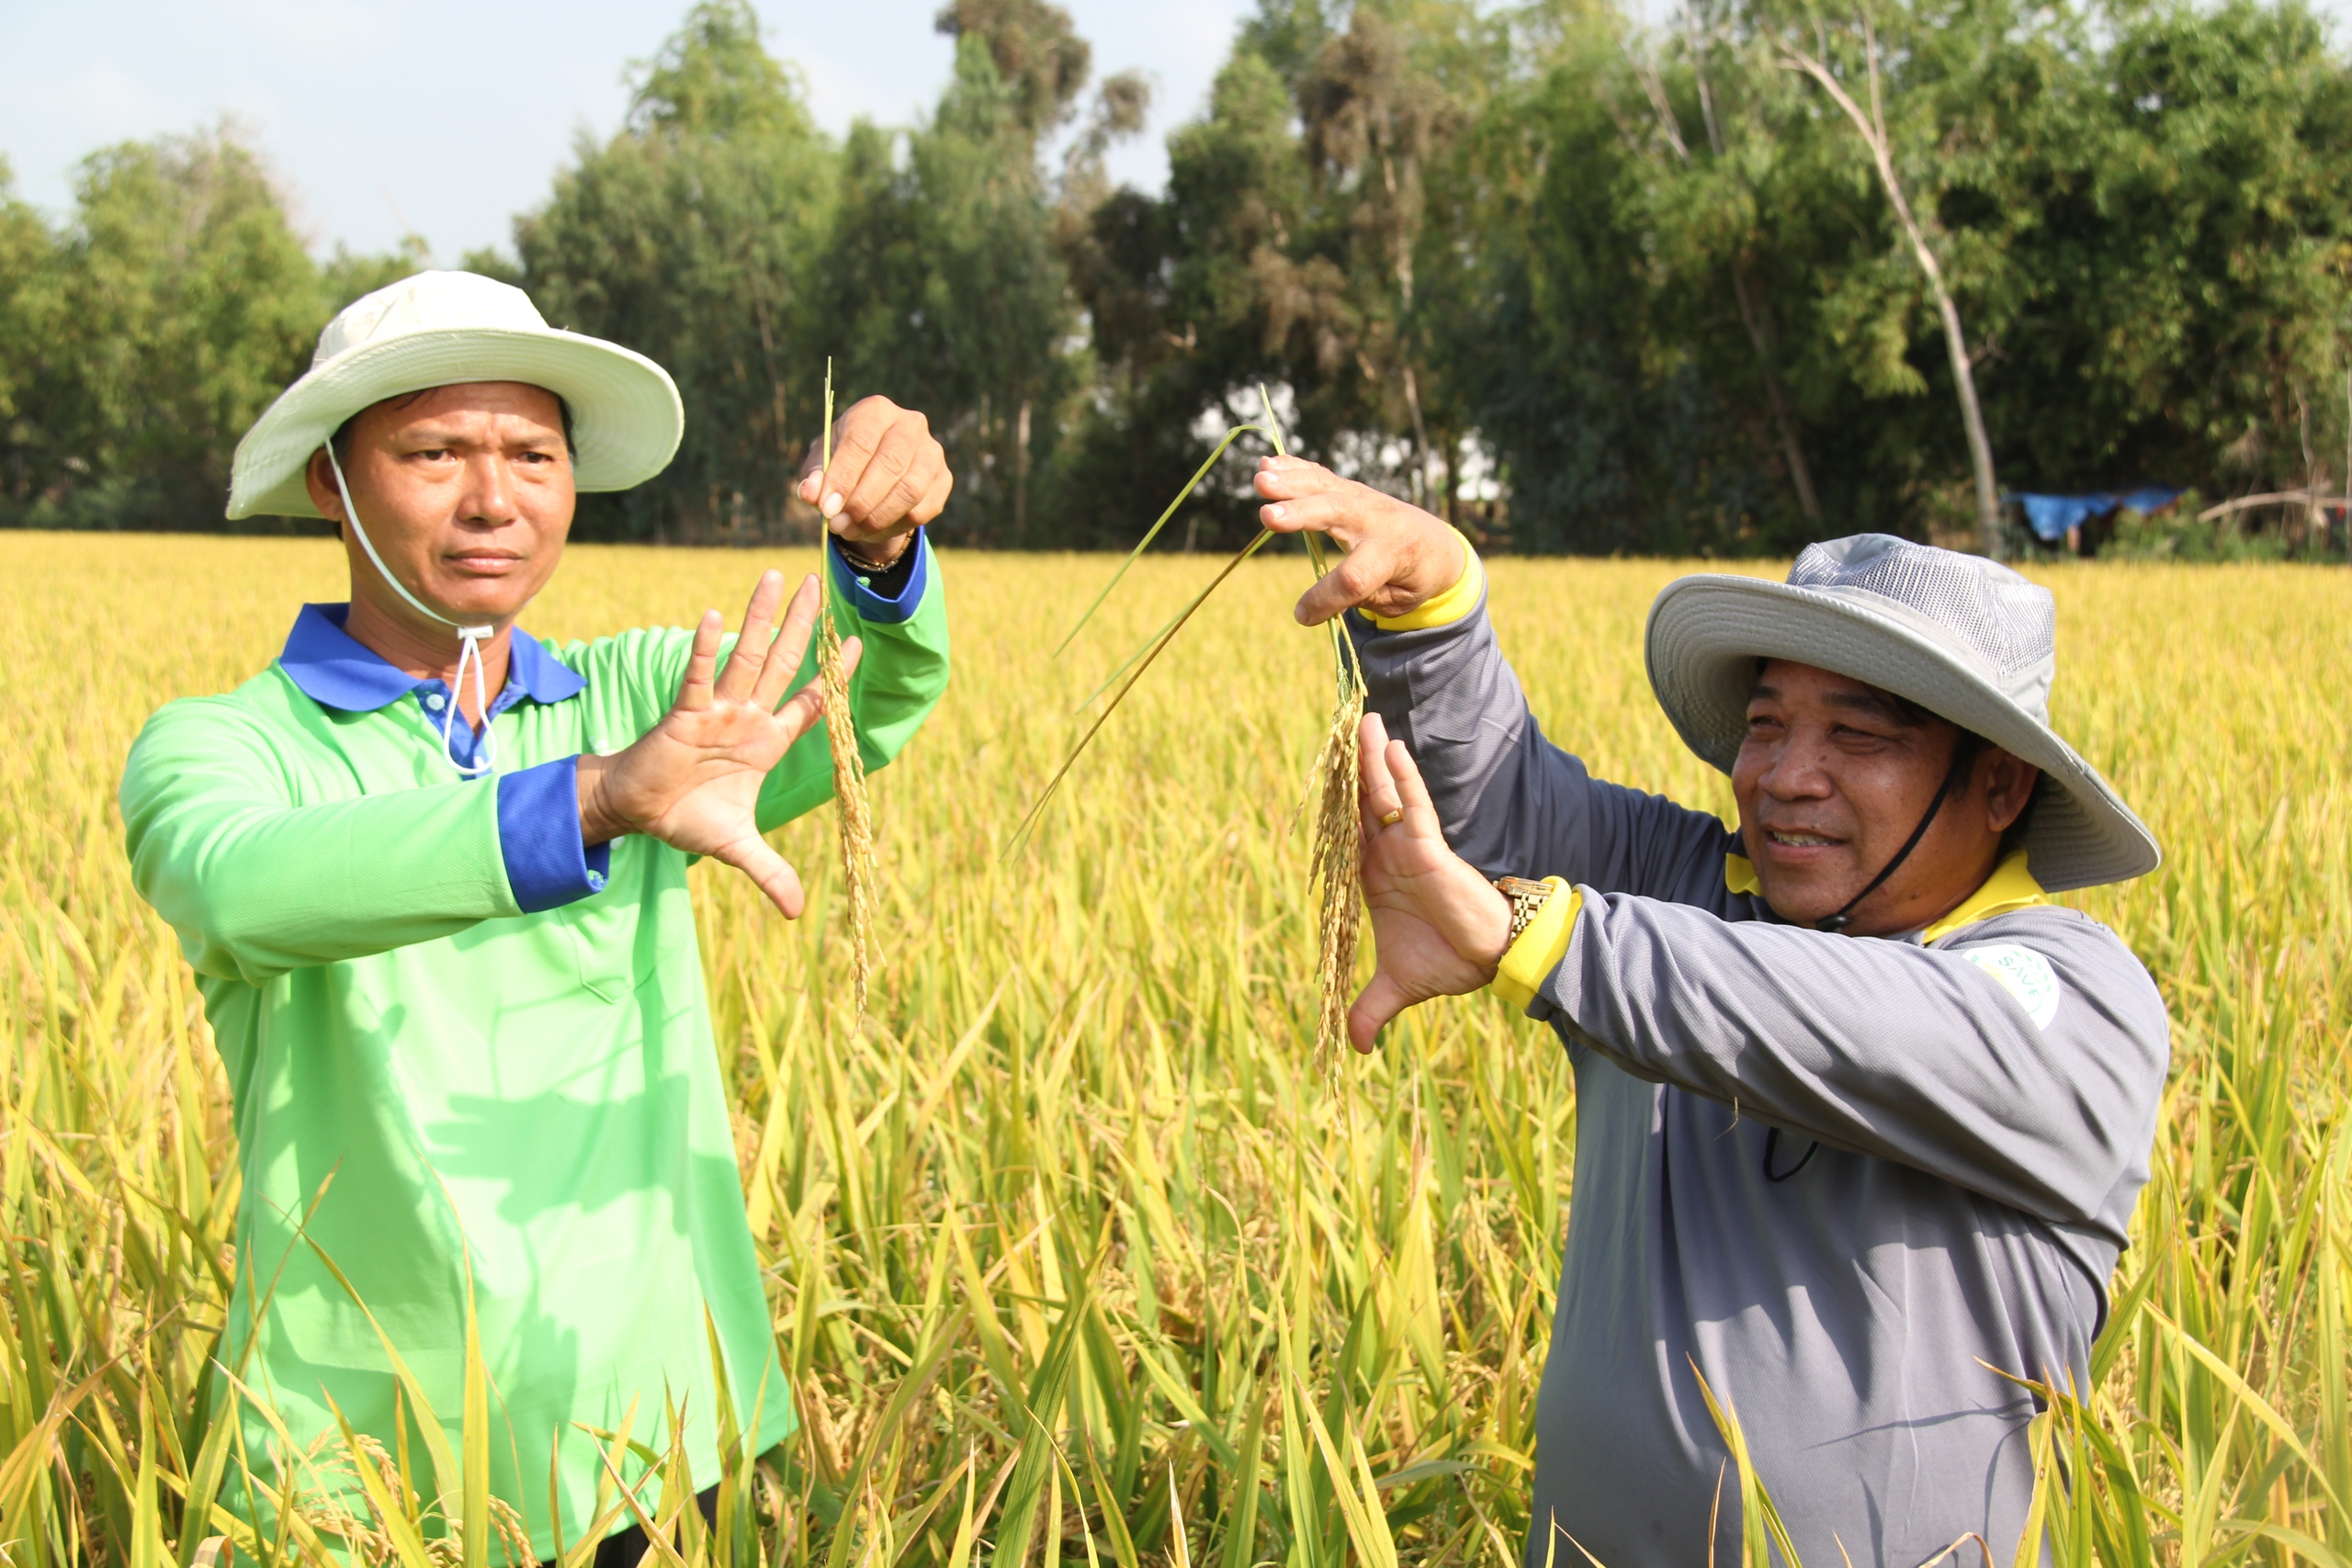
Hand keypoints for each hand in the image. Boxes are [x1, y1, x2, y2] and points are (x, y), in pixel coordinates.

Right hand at [575, 571, 858, 917]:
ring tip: (777, 578)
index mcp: (766, 742)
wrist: (638, 814)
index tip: (856, 643)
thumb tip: (797, 914)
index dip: (832, 676)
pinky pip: (699, 677)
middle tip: (822, 584)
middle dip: (804, 627)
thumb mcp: (737, 848)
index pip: (809, 702)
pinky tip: (715, 615)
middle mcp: (747, 718)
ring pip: (746, 658)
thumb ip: (770, 872)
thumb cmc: (686, 818)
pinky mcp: (684, 715)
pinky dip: (706, 649)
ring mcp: (717, 711)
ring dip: (762, 620)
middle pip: (783, 664)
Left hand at [798, 395, 951, 566]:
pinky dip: (894, 526)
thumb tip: (811, 494)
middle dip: (861, 501)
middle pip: (890, 464)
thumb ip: (815, 476)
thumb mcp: (822, 463)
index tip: (826, 507)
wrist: (877, 471)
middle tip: (838, 525)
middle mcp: (910, 424)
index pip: (861, 441)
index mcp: (876, 410)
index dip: (843, 477)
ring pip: (910, 490)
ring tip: (852, 530)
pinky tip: (873, 530)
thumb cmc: (845, 461)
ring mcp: (932, 451)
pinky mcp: (944, 479)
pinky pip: (923, 510)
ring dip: (878, 518)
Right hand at [1252, 455, 1466, 626]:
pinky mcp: (1350, 490)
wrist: (1436, 542)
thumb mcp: (1400, 600)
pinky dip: (1294, 469)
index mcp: (1395, 553)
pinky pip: (1321, 476)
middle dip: (1300, 514)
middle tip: (1266, 515)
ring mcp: (1363, 499)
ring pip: (1325, 487)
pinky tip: (1268, 464)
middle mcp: (1378, 520)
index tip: (1302, 614)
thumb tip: (1316, 603)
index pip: (1355, 578)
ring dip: (1290, 482)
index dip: (1325, 598)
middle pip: (1335, 513)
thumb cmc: (1414, 578)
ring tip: (1260, 479)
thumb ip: (1364, 597)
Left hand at [1347, 712, 1512, 1051]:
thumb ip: (1371, 1010)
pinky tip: (1389, 748)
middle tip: (1332, 730)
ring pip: (1383, 796)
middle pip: (1358, 805)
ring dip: (1369, 760)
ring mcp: (1407, 847)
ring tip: (1357, 722)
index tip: (1314, 776)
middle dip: (1346, 771)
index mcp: (1373, 877)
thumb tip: (1354, 1049)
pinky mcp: (1430, 847)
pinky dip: (1401, 778)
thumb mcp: (1397, 987)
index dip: (1330, 806)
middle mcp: (1387, 855)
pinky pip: (1411, 806)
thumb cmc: (1447, 962)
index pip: (1344, 834)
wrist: (1490, 961)